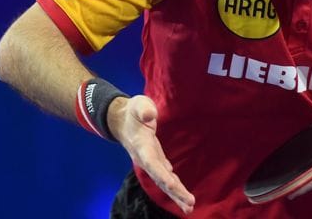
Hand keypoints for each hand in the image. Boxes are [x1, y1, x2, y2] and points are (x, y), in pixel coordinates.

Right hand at [108, 95, 194, 213]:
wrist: (121, 121)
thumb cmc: (133, 111)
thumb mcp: (138, 104)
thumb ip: (144, 109)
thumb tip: (150, 115)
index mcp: (142, 146)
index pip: (152, 163)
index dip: (162, 175)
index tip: (174, 185)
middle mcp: (145, 158)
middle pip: (160, 178)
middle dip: (175, 192)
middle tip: (190, 204)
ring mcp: (150, 161)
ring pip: (164, 181)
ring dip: (176, 194)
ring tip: (189, 207)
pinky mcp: (155, 161)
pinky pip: (166, 177)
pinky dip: (174, 187)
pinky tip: (182, 196)